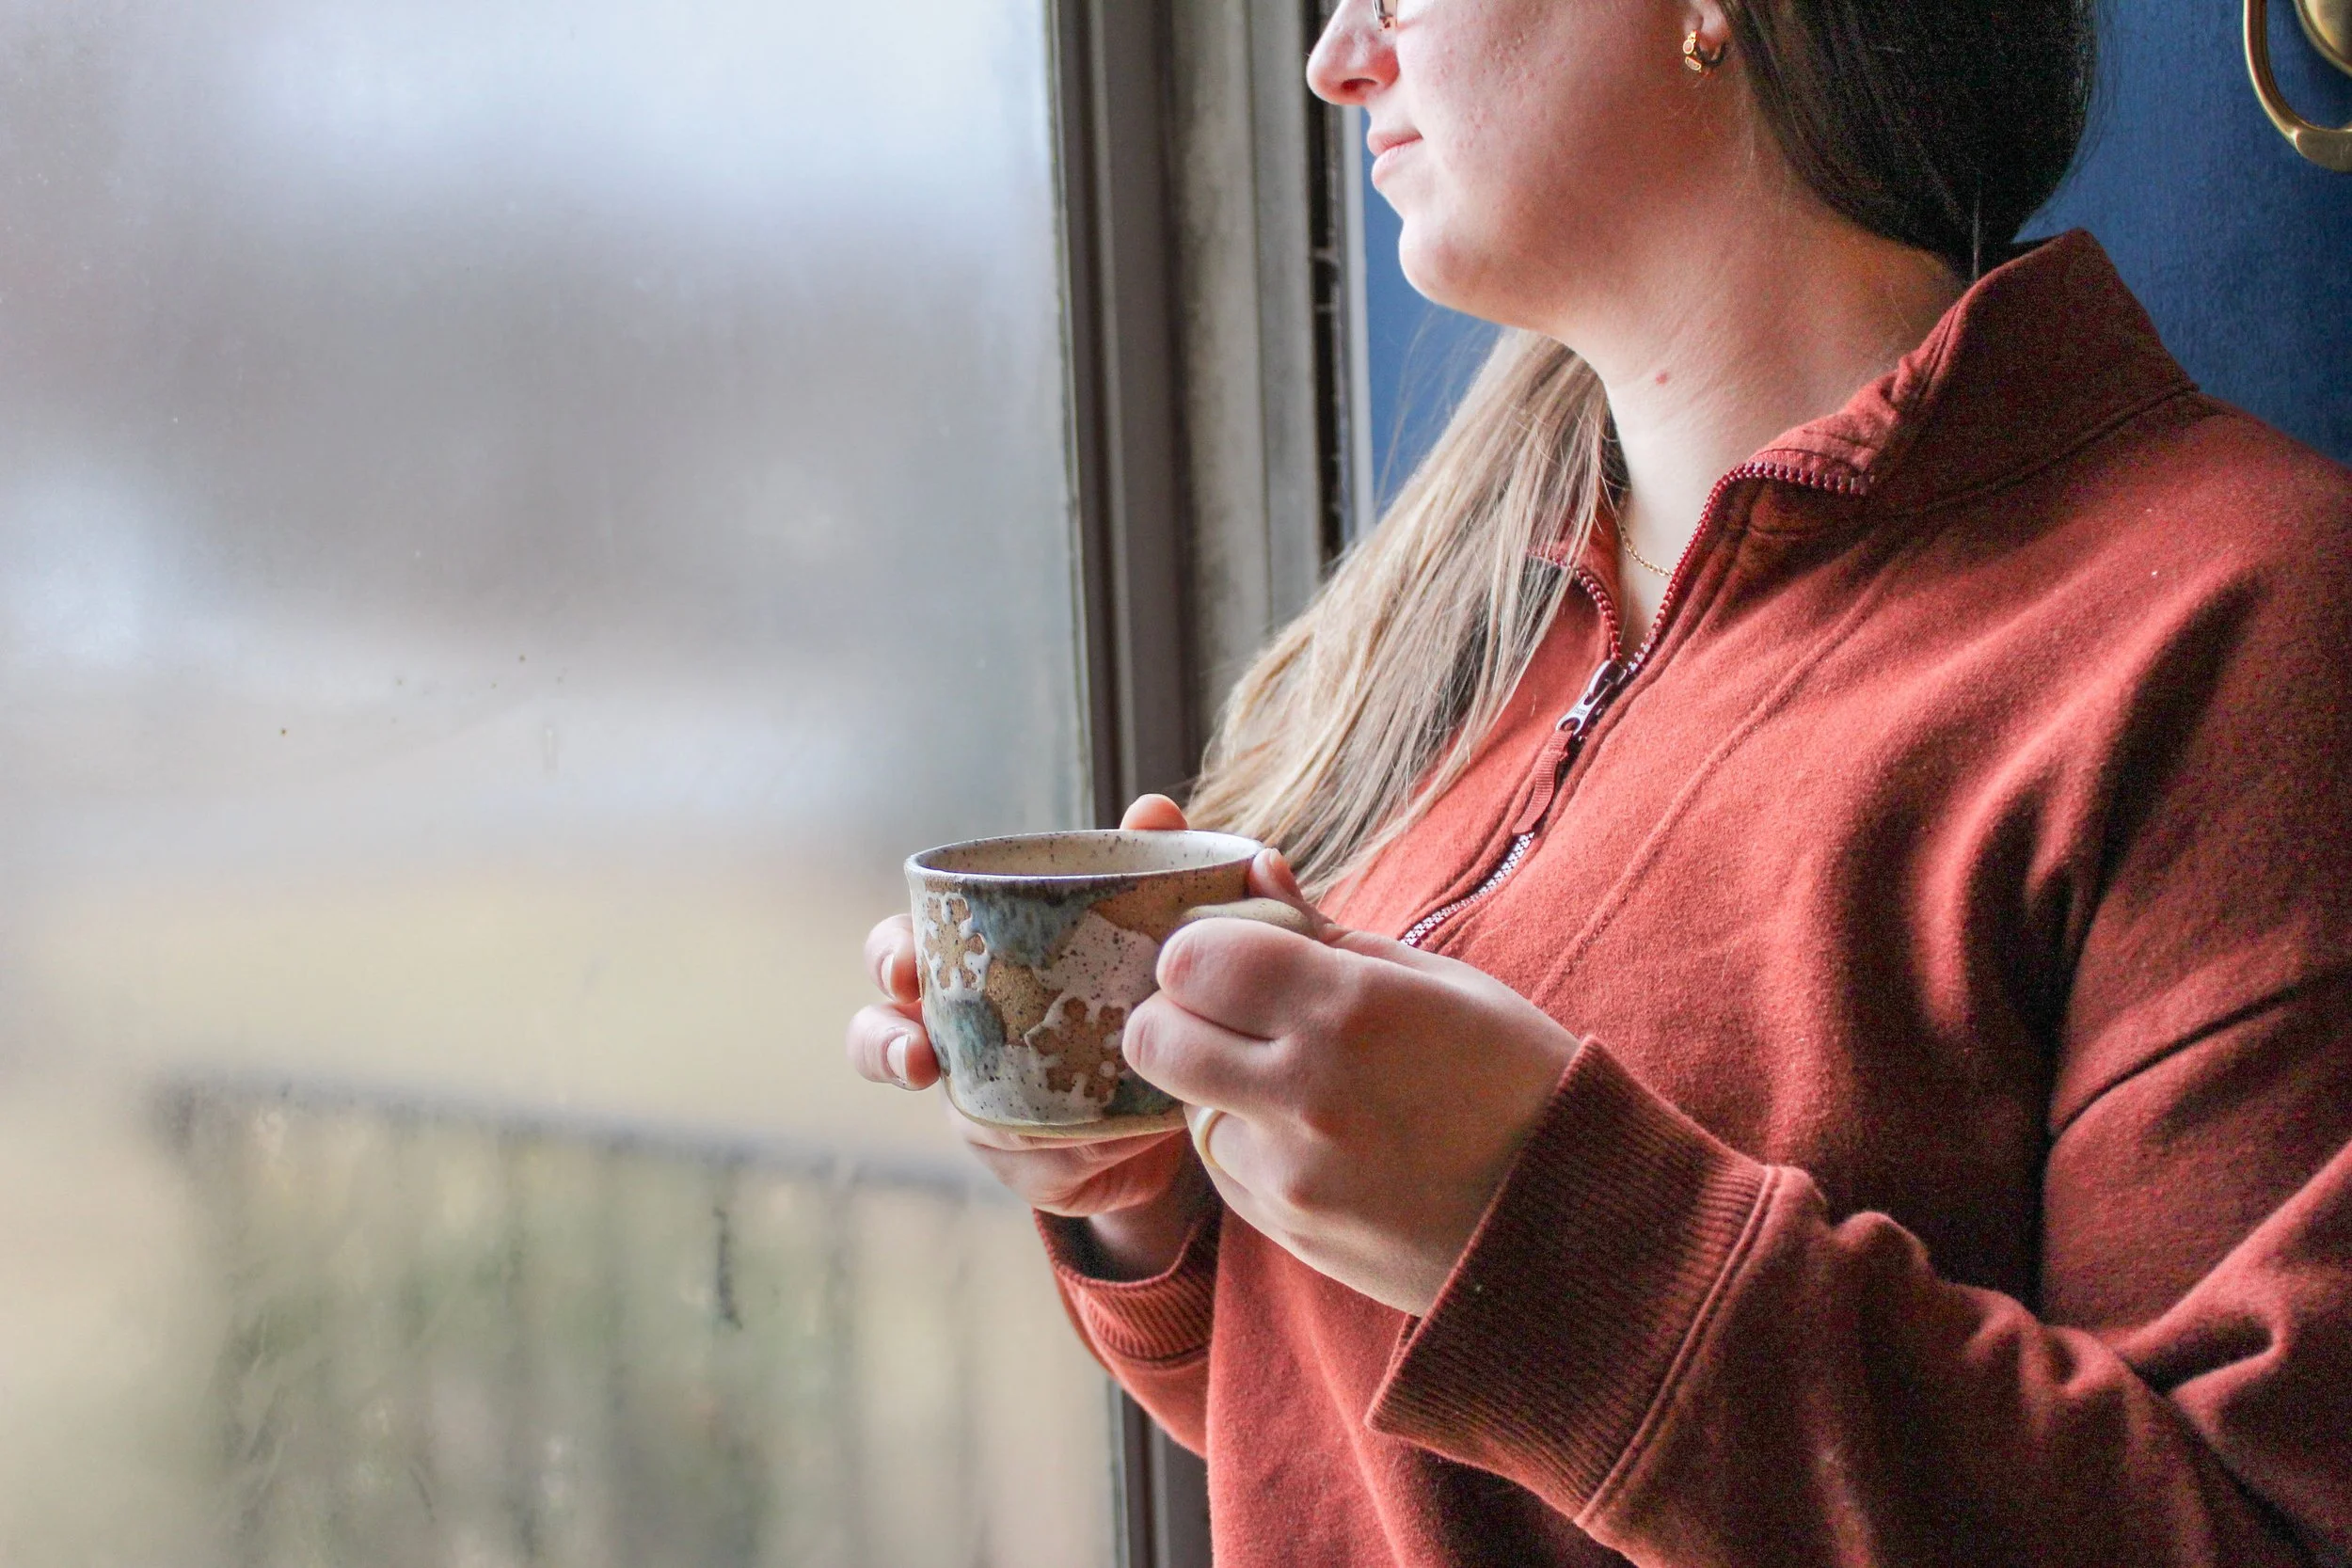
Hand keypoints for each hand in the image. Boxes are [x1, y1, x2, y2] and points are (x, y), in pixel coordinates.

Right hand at [844, 794, 1213, 1277]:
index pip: (900, 948)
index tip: (904, 967)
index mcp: (967, 965)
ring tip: (1006, 1128)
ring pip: (953, 1112)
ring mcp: (983, 1103)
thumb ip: (1144, 864)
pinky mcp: (1031, 1163)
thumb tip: (1152, 810)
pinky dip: (1057, 1155)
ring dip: (972, 1114)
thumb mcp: (1140, 923)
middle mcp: (957, 1034)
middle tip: (917, 1052)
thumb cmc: (1129, 985)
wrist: (1180, 1087)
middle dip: (886, 1042)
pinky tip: (1089, 1148)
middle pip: (884, 1033)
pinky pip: (1030, 1165)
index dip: (888, 956)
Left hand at [1122, 865, 1581, 1315]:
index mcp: (1352, 1007)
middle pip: (1155, 1034)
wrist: (1577, 1223)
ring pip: (1182, 1102)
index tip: (1231, 949)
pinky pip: (1220, 1164)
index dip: (1199, 945)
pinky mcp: (1286, 1228)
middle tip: (1229, 1010)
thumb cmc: (1518, 1080)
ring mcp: (1291, 1171)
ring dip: (1212, 1079)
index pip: (1191, 956)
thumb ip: (1325, 934)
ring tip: (1290, 1076)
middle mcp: (1308, 1091)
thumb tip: (1253, 872)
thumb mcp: (1440, 982)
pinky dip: (1245, 1139)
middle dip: (1178, 1011)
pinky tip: (1313, 1133)